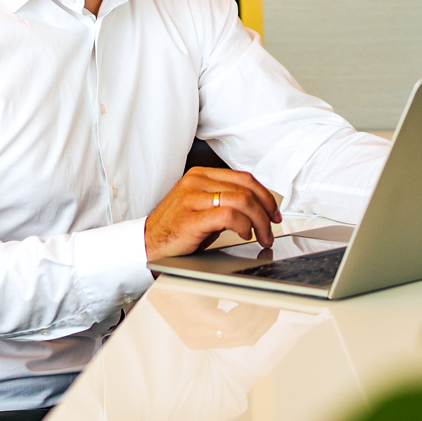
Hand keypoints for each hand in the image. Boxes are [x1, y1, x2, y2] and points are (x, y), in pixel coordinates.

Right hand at [144, 166, 280, 260]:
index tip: (273, 212)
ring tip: (262, 237)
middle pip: (246, 188)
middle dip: (266, 210)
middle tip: (271, 228)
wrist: (148, 244)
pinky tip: (244, 235)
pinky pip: (228, 216)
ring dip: (259, 222)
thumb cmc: (177, 229)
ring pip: (241, 200)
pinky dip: (243, 226)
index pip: (243, 178)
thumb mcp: (202, 207)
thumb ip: (225, 200)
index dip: (265, 195)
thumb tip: (258, 207)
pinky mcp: (191, 218)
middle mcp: (196, 182)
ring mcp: (192, 198)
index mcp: (200, 175)